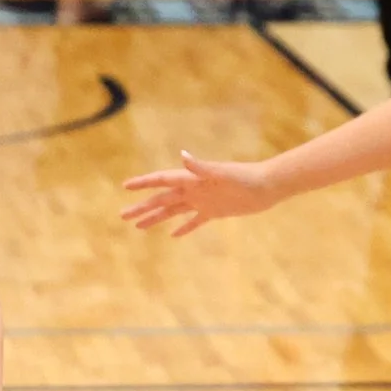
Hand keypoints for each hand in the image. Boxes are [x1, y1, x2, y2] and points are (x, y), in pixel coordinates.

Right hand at [121, 152, 284, 235]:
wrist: (267, 186)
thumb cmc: (246, 177)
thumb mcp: (222, 173)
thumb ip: (201, 166)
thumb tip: (182, 155)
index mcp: (192, 179)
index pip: (162, 180)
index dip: (144, 183)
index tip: (126, 187)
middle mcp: (193, 189)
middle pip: (162, 199)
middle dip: (142, 206)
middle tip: (123, 215)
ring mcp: (202, 201)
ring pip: (173, 211)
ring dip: (156, 218)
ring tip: (138, 226)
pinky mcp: (214, 212)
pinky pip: (194, 221)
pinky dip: (183, 228)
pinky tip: (173, 235)